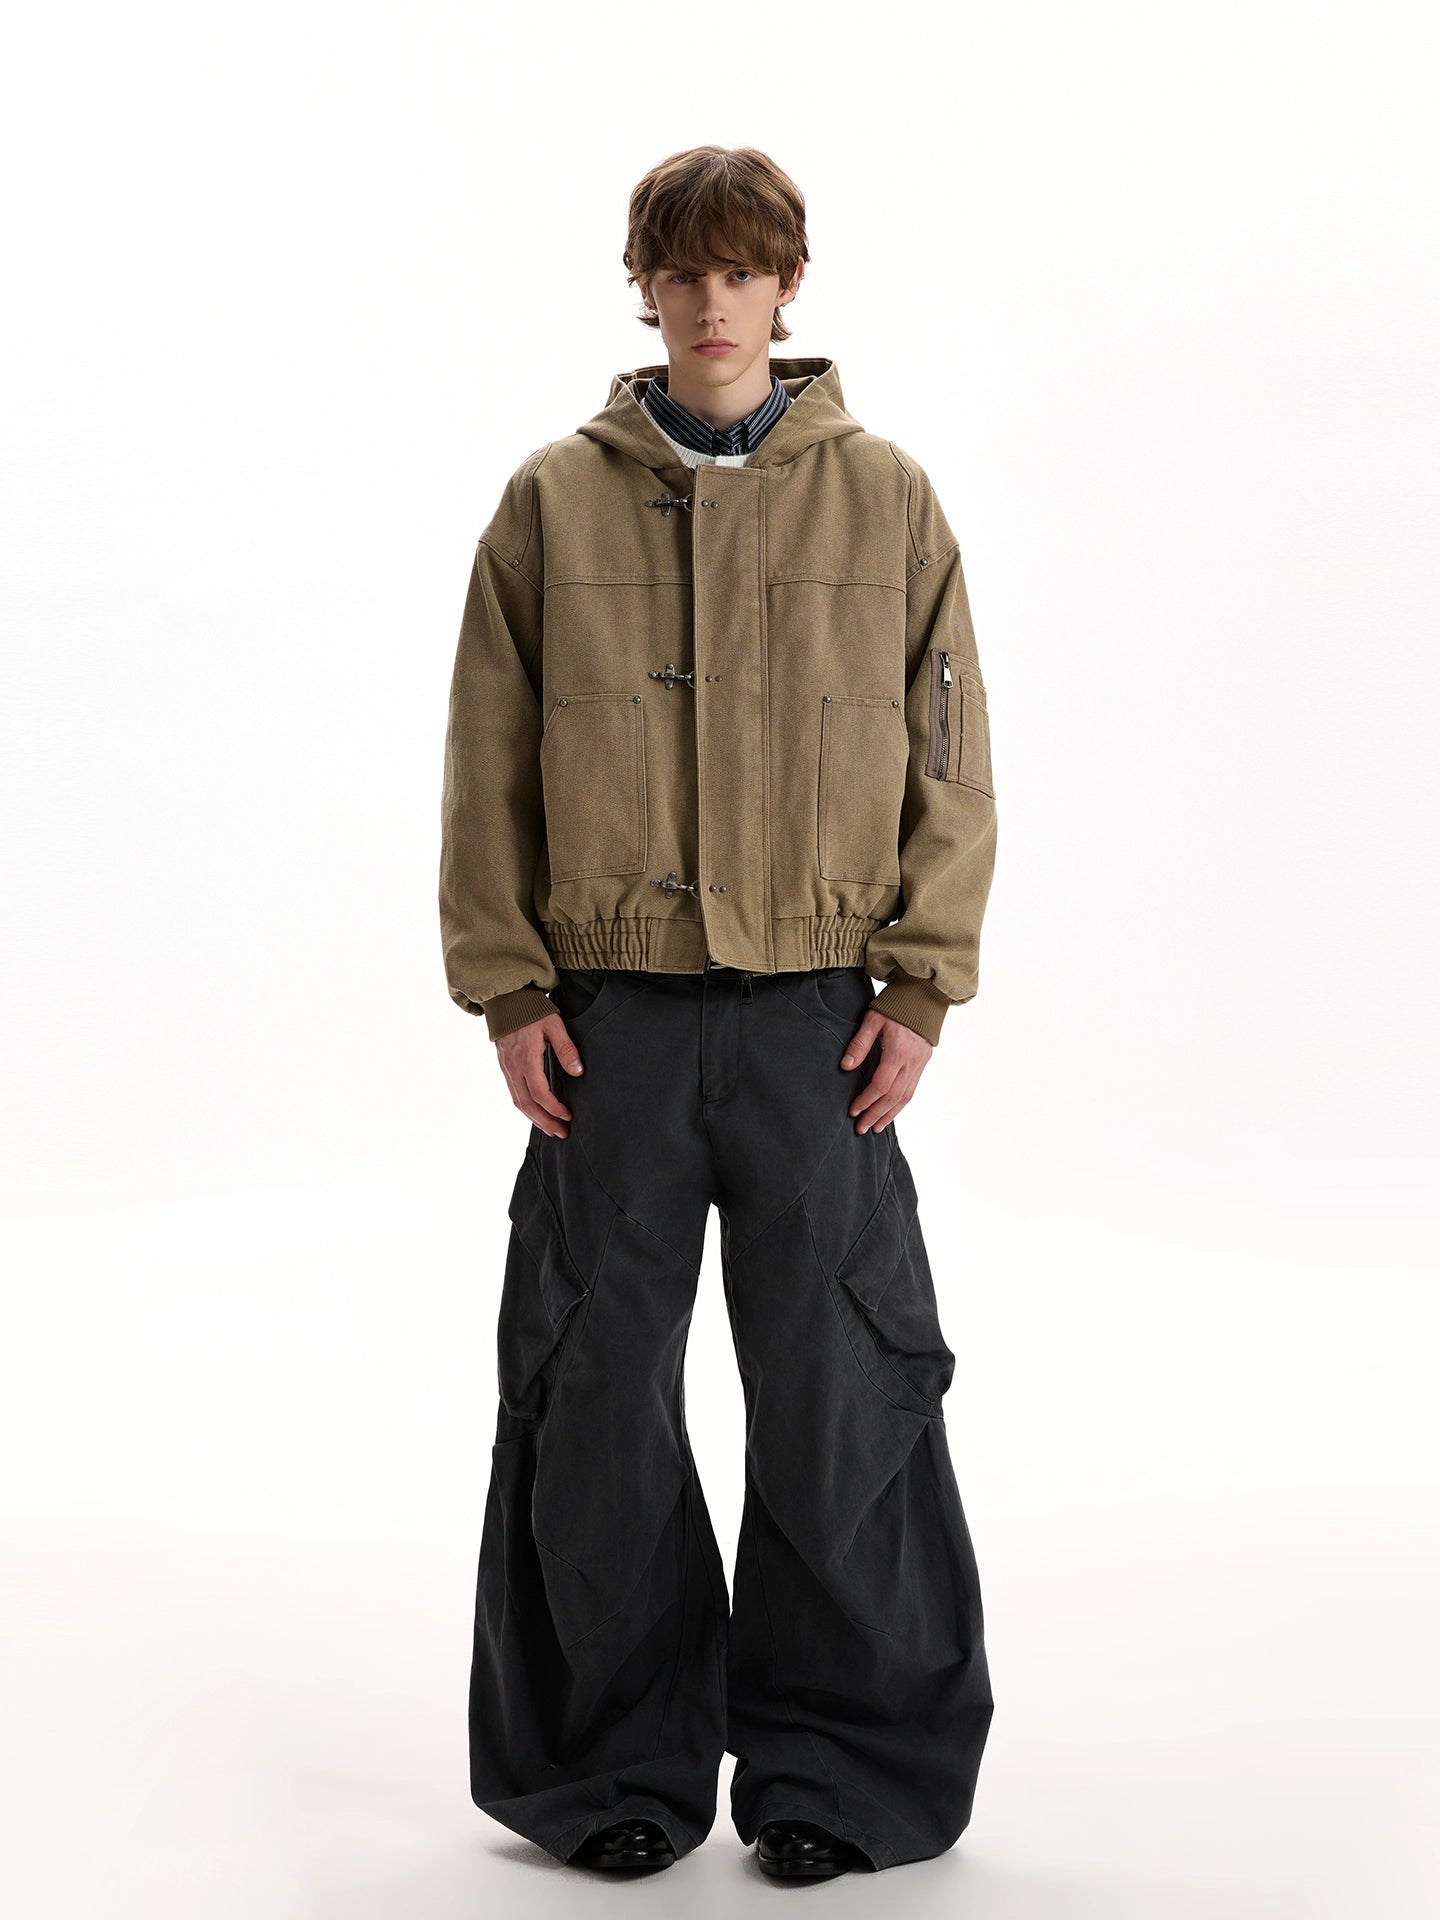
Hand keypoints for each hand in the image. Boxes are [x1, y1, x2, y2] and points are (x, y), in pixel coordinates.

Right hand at [495, 1012, 584, 1138]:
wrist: (505, 999)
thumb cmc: (531, 1010)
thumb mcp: (554, 1024)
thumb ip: (566, 1048)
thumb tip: (577, 1071)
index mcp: (526, 1058)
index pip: (539, 1093)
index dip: (554, 1108)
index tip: (568, 1115)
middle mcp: (513, 1067)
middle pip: (526, 1105)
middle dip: (545, 1122)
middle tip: (561, 1133)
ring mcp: (506, 1068)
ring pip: (518, 1102)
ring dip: (534, 1119)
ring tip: (550, 1128)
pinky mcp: (504, 1066)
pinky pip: (513, 1093)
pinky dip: (525, 1107)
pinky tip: (536, 1112)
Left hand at [840, 1010, 932, 1133]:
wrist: (923, 995)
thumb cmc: (895, 1005)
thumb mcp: (872, 1019)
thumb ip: (860, 1043)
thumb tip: (846, 1066)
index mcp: (898, 1051)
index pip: (881, 1085)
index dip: (866, 1101)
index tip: (853, 1111)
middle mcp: (912, 1061)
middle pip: (893, 1097)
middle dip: (876, 1115)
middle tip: (861, 1128)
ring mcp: (920, 1063)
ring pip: (906, 1097)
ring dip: (889, 1115)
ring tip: (875, 1128)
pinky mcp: (923, 1063)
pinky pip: (912, 1089)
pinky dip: (900, 1104)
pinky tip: (890, 1112)